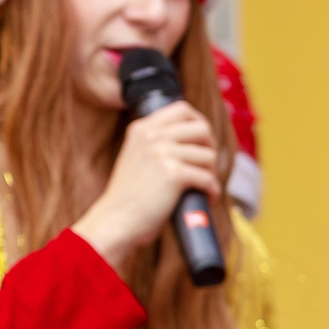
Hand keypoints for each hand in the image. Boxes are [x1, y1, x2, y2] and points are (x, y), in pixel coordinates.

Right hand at [71, 99, 219, 275]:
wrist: (116, 219)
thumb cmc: (131, 195)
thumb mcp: (137, 157)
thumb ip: (158, 144)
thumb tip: (198, 140)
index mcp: (142, 128)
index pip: (182, 108)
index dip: (200, 124)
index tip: (202, 144)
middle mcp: (151, 136)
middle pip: (202, 128)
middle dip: (210, 148)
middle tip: (206, 167)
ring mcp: (162, 153)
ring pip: (209, 156)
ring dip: (212, 174)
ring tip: (202, 186)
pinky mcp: (173, 174)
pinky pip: (209, 178)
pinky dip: (212, 191)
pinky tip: (206, 198)